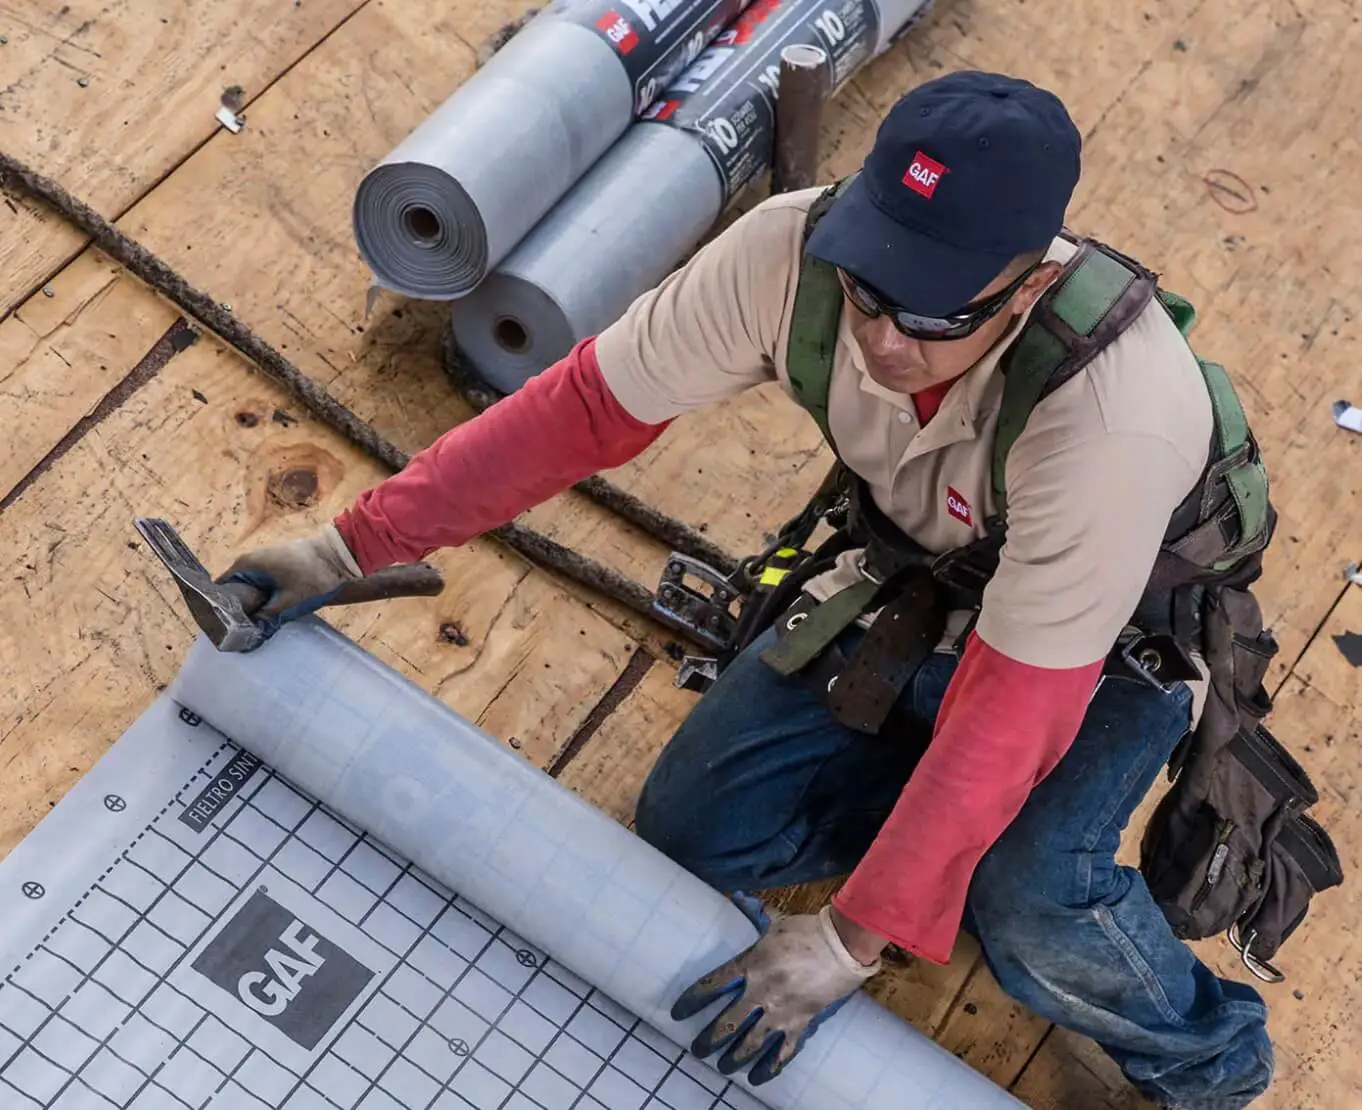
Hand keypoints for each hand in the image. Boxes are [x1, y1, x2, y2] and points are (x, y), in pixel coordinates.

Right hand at [217, 523, 360, 634]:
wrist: (339, 556)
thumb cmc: (312, 576)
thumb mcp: (288, 602)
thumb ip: (266, 617)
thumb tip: (249, 633)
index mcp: (245, 564)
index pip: (220, 588)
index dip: (220, 608)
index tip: (222, 627)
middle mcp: (250, 560)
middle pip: (234, 589)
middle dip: (238, 609)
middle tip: (241, 631)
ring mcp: (264, 561)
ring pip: (249, 588)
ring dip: (252, 604)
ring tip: (254, 625)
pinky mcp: (277, 565)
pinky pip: (262, 584)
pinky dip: (263, 597)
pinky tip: (269, 612)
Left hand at [670, 894, 881, 1084]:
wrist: (843, 945)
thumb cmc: (807, 931)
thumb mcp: (777, 921)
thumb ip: (755, 913)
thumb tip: (739, 898)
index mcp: (751, 963)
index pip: (712, 985)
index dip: (692, 1001)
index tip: (678, 1013)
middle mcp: (761, 991)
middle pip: (727, 1022)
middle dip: (709, 1039)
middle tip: (697, 1049)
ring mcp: (781, 1010)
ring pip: (751, 1042)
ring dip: (734, 1057)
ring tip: (722, 1066)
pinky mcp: (801, 1022)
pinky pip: (783, 1052)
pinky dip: (770, 1067)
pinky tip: (758, 1078)